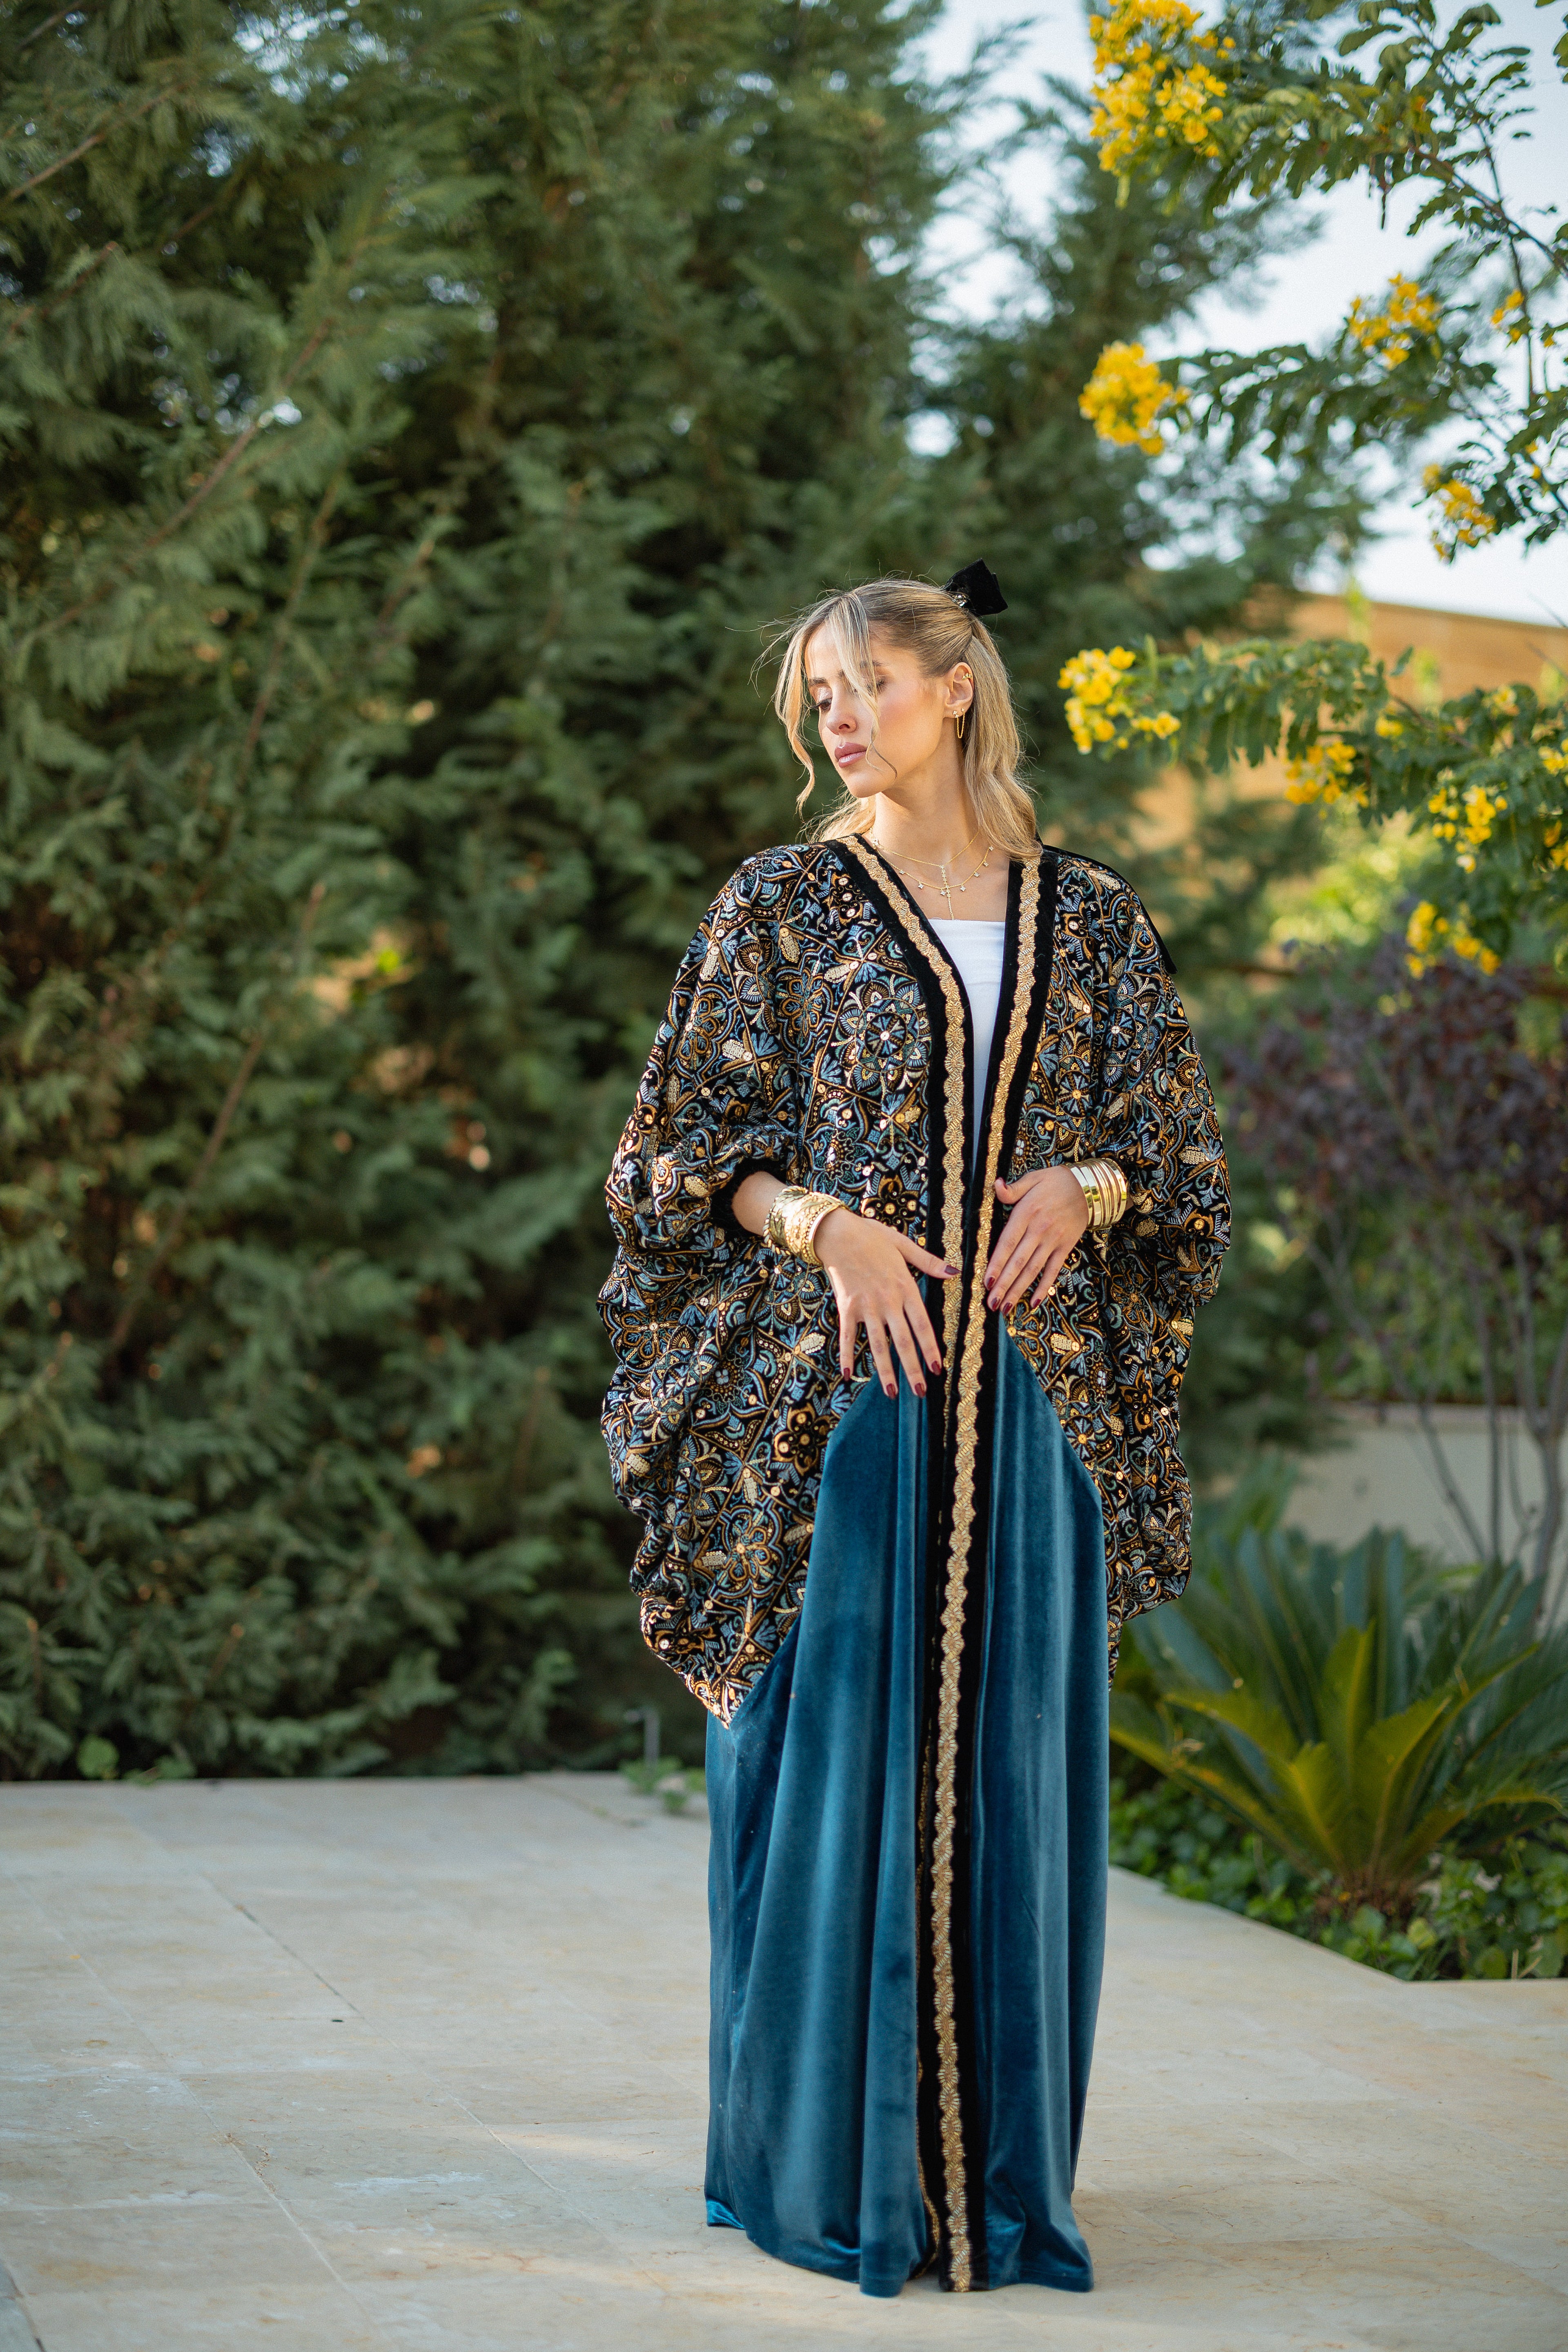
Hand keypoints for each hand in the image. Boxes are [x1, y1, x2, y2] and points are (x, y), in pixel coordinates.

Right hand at [814, 1210, 954, 1397]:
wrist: (838, 1232)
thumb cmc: (873, 1236)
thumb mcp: (904, 1245)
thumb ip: (929, 1262)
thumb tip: (955, 1273)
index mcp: (904, 1287)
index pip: (922, 1324)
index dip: (930, 1348)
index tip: (938, 1368)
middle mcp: (887, 1301)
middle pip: (902, 1341)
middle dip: (912, 1368)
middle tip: (920, 1391)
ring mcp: (865, 1307)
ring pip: (877, 1345)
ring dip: (884, 1370)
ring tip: (891, 1393)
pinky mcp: (846, 1308)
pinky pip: (847, 1336)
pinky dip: (846, 1355)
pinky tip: (848, 1375)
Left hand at [984, 1167, 1089, 1312]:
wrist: (1089, 1187)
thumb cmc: (1056, 1182)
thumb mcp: (1033, 1178)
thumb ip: (1012, 1189)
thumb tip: (996, 1185)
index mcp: (1026, 1213)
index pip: (1007, 1242)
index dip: (997, 1263)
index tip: (987, 1281)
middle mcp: (1039, 1230)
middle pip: (1018, 1261)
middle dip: (1004, 1285)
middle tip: (992, 1304)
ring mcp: (1053, 1241)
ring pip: (1033, 1270)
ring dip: (1019, 1290)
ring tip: (1006, 1307)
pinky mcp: (1065, 1247)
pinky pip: (1053, 1270)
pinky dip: (1044, 1287)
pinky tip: (1034, 1302)